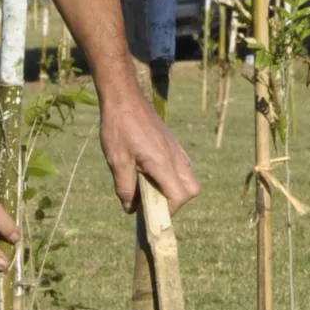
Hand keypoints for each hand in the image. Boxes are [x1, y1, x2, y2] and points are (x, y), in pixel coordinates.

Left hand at [102, 94, 200, 212]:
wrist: (124, 98)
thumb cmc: (119, 128)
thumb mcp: (116, 161)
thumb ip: (125, 188)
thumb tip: (131, 209)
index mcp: (162, 162)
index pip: (179, 195)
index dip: (168, 209)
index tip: (150, 211)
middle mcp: (175, 156)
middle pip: (193, 189)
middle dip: (177, 202)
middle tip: (154, 201)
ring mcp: (177, 149)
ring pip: (190, 178)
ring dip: (176, 189)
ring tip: (152, 188)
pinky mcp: (173, 144)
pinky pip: (183, 166)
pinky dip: (173, 177)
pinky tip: (152, 173)